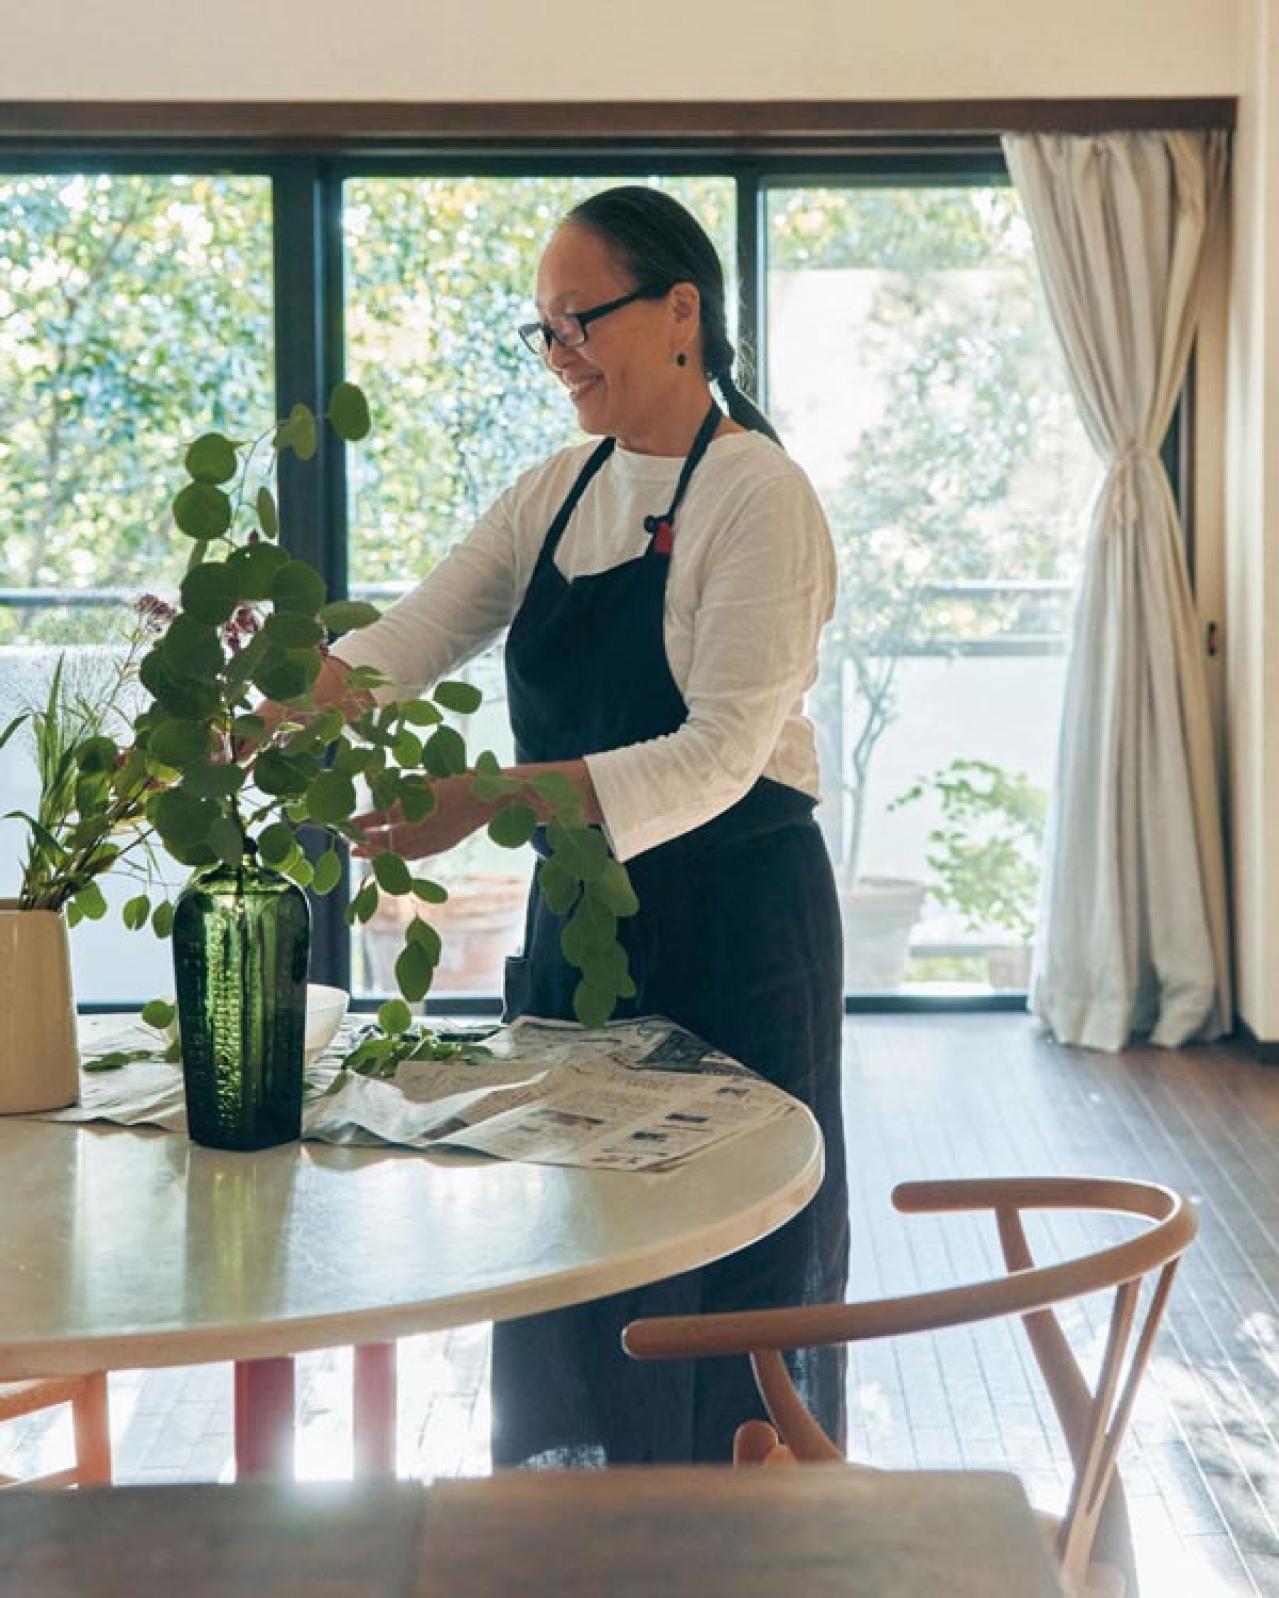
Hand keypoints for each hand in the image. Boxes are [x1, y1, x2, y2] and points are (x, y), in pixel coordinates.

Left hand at [351, 775, 487, 860]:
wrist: (494, 797)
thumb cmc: (464, 778)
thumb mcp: (434, 776)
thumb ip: (412, 787)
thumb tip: (389, 793)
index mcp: (424, 804)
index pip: (387, 816)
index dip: (367, 822)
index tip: (349, 824)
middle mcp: (428, 826)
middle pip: (391, 841)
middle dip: (369, 845)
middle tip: (350, 846)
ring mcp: (437, 838)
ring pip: (403, 852)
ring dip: (382, 855)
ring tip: (366, 855)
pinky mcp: (444, 845)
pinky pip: (418, 855)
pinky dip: (401, 857)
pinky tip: (392, 857)